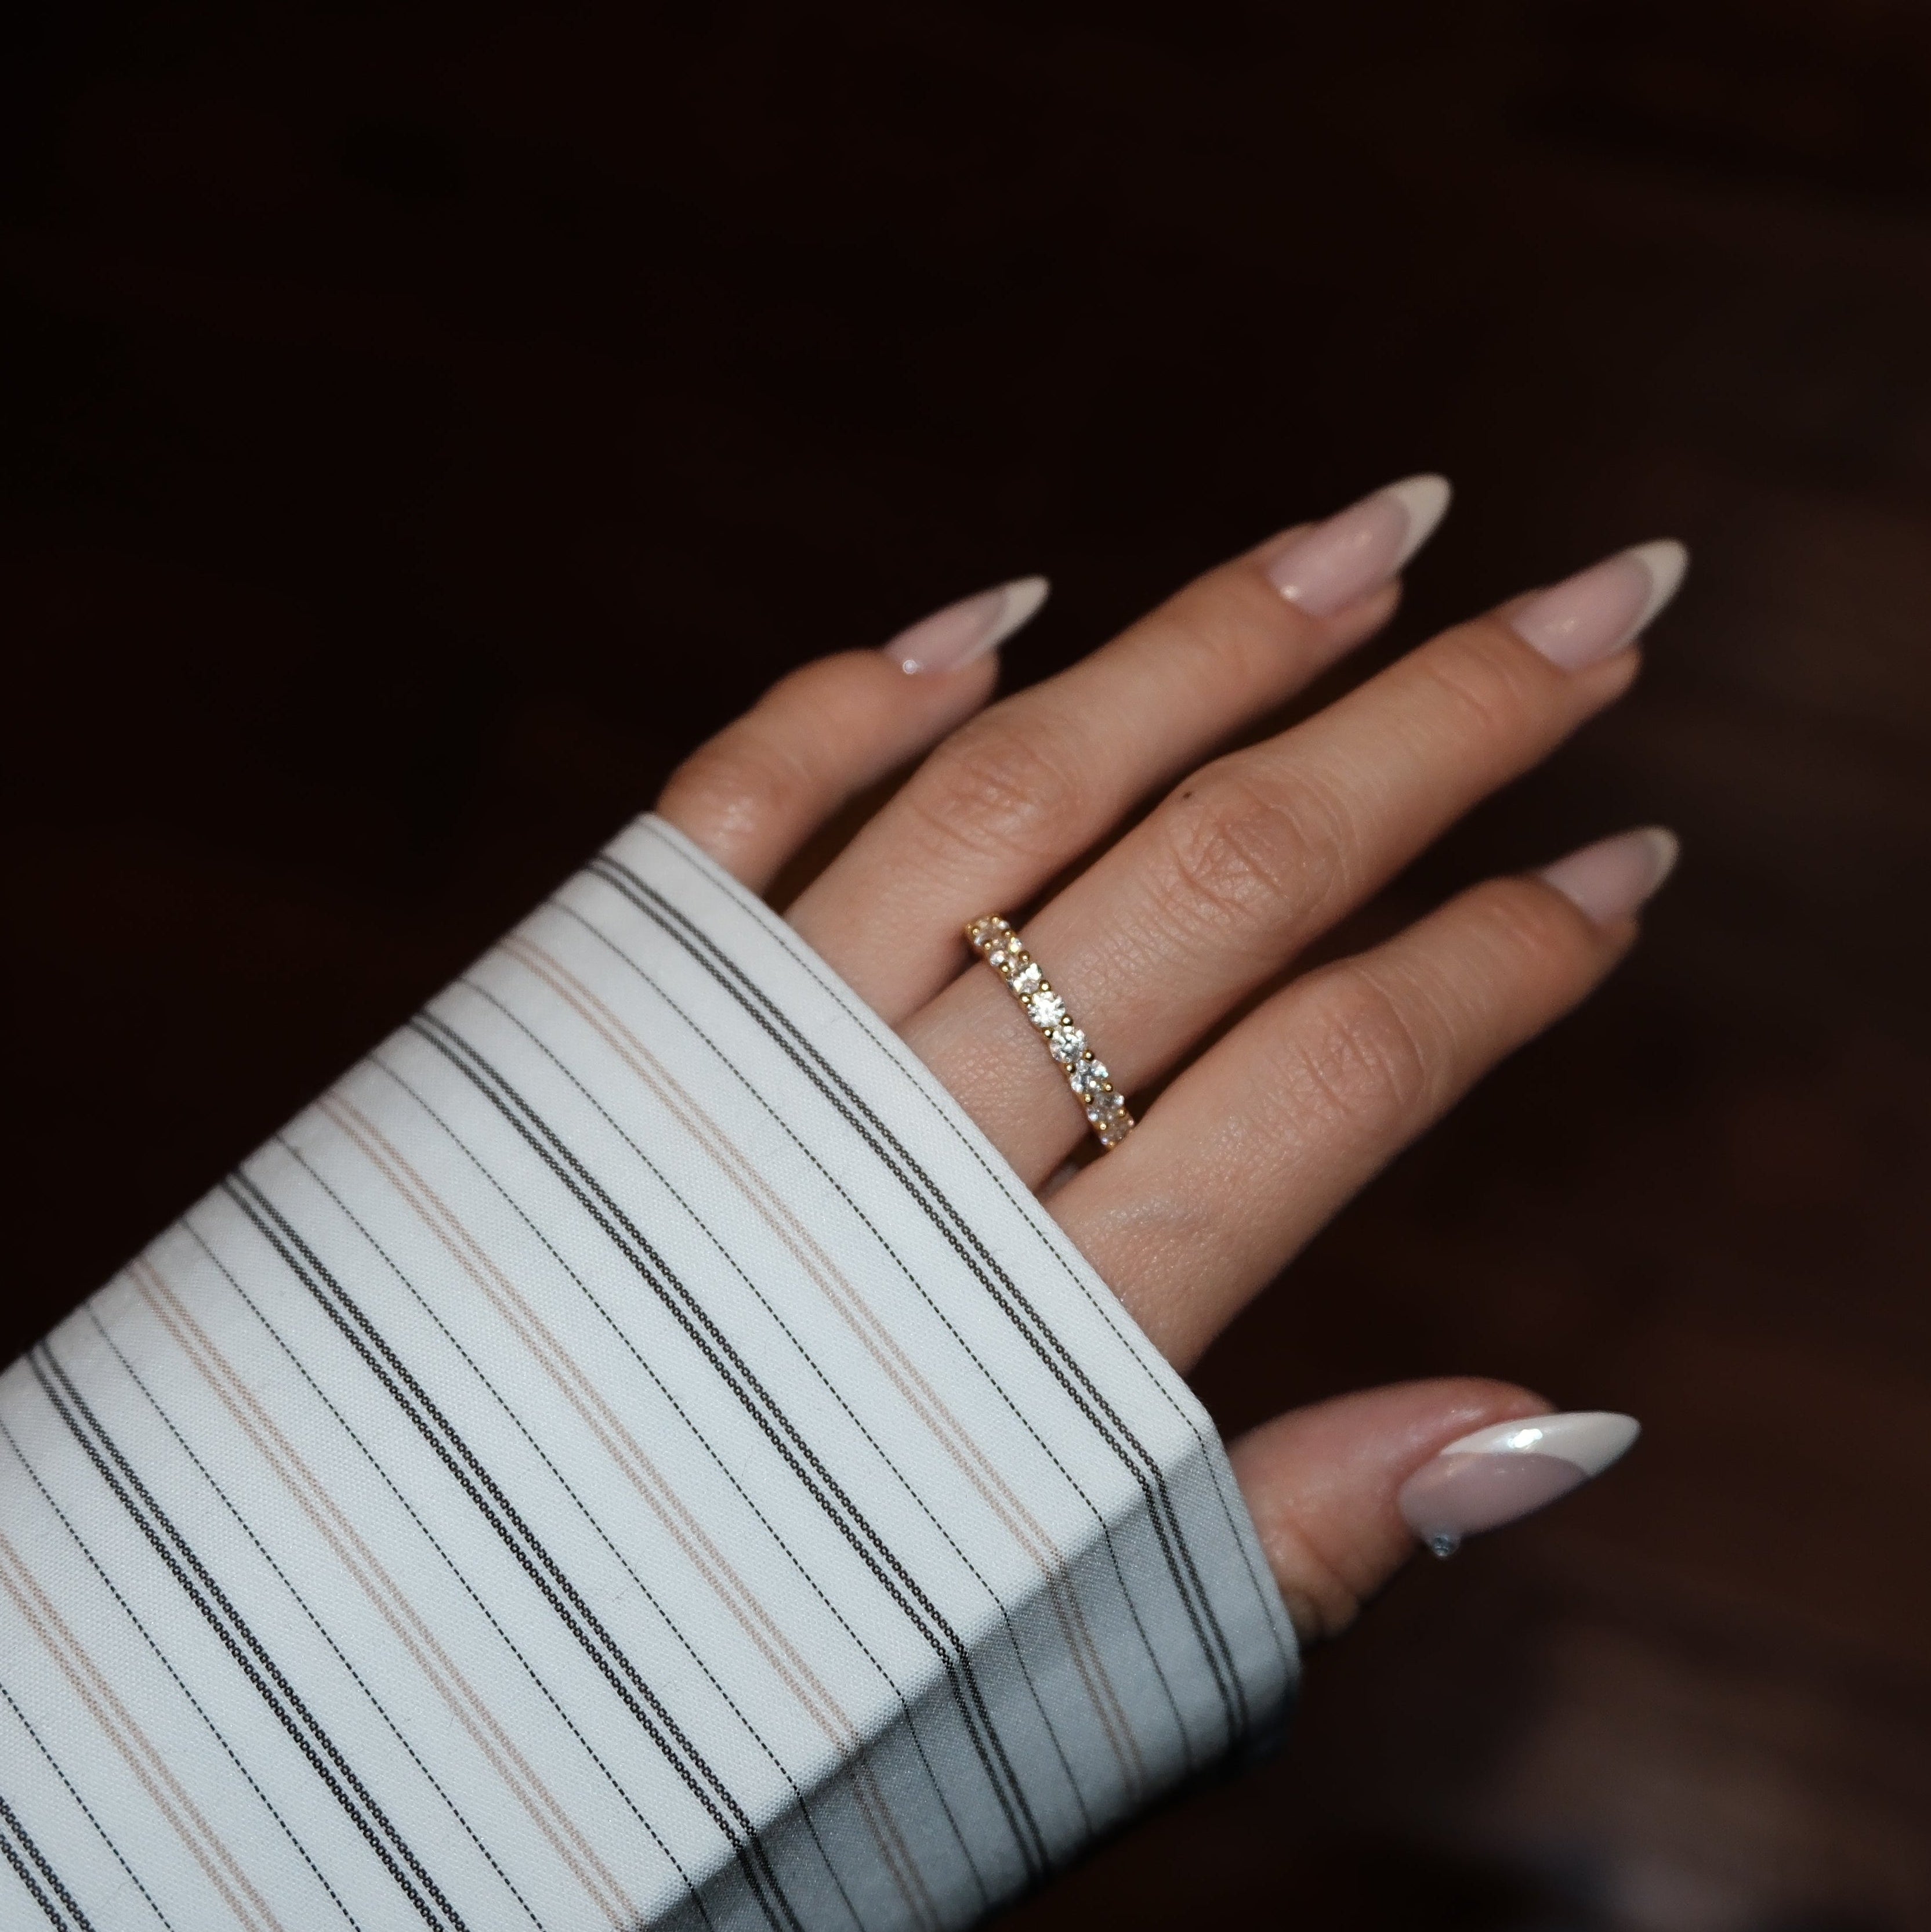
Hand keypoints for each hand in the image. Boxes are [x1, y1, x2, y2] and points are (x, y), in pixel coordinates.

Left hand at [656, 477, 1678, 1640]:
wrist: (417, 1635)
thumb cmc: (772, 1689)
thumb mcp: (1071, 1671)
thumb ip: (1300, 1533)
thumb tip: (1556, 1422)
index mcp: (1046, 1336)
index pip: (1338, 1077)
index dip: (1504, 960)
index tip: (1626, 866)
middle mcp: (911, 1158)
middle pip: (1223, 883)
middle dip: (1437, 731)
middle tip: (1597, 605)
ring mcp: (753, 1060)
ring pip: (1016, 797)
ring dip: (1205, 648)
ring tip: (1364, 540)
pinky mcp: (607, 1007)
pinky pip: (739, 807)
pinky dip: (862, 698)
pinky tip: (1001, 613)